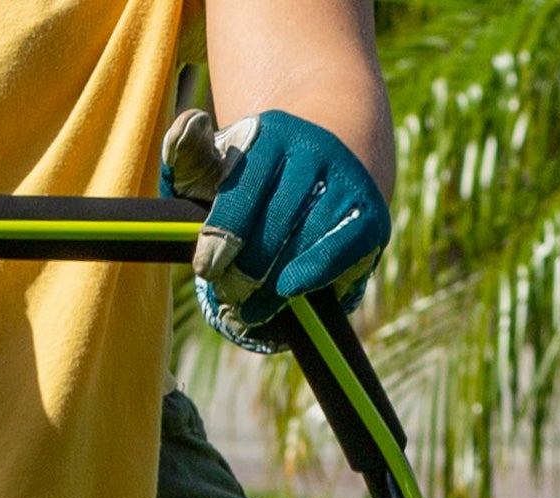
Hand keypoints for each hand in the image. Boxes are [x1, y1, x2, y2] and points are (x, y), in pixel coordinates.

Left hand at [162, 109, 387, 352]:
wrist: (336, 157)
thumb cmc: (263, 176)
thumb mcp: (221, 162)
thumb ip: (190, 155)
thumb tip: (188, 125)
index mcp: (271, 134)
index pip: (245, 187)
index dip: (225, 231)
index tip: (206, 268)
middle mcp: (313, 152)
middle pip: (275, 221)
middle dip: (246, 267)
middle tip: (226, 295)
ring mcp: (346, 184)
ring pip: (305, 242)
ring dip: (273, 285)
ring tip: (250, 309)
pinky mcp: (370, 217)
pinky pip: (338, 253)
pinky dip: (311, 275)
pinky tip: (289, 291)